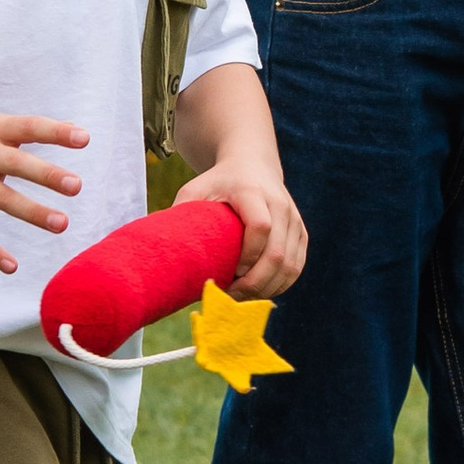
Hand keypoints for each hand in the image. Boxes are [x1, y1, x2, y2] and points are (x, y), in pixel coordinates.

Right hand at [0, 112, 87, 272]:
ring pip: (3, 199)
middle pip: (17, 165)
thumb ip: (25, 133)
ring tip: (62, 224)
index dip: (56, 133)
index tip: (83, 139)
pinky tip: (12, 266)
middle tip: (77, 185)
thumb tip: (76, 132)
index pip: (28, 127)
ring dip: (33, 212)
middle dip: (47, 176)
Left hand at [172, 159, 307, 299]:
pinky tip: (259, 292)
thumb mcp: (194, 189)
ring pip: (290, 266)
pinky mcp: (301, 232)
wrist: (252, 165)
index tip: (228, 272)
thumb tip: (162, 251)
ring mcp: (294, 219)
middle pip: (277, 253)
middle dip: (255, 283)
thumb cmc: (217, 182)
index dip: (246, 256)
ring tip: (242, 297)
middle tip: (231, 296)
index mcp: (252, 192)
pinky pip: (296, 267)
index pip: (260, 227)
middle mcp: (280, 204)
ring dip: (267, 288)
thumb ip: (180, 213)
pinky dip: (280, 285)